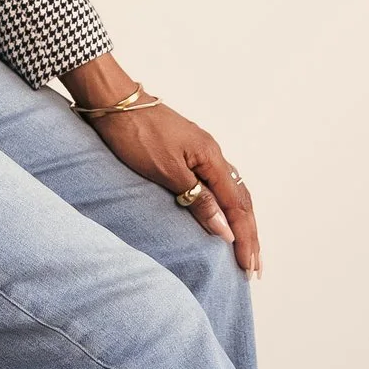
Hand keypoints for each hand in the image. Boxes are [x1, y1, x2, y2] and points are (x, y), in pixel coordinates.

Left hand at [69, 67, 259, 277]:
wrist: (114, 101)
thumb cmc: (135, 133)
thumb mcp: (166, 171)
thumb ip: (197, 200)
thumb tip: (225, 230)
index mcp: (211, 158)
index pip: (237, 207)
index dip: (244, 239)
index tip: (248, 267)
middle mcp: (214, 155)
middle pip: (242, 201)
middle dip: (250, 235)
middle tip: (254, 267)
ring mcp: (203, 153)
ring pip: (233, 193)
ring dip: (242, 222)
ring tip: (246, 248)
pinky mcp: (190, 153)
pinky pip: (220, 185)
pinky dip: (228, 207)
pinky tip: (225, 216)